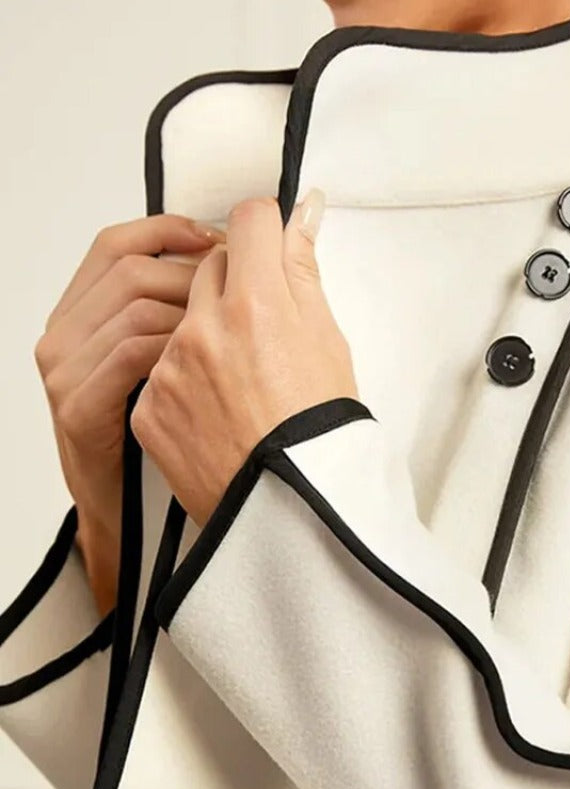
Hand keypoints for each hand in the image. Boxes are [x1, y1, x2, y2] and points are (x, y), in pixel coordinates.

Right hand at [34, 213, 226, 613]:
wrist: (132, 511)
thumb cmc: (159, 432)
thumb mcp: (167, 358)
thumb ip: (183, 305)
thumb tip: (229, 253)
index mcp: (83, 313)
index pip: (117, 245)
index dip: (169, 232)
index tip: (216, 237)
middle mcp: (65, 333)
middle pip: (131, 269)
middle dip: (194, 272)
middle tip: (241, 288)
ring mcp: (66, 370)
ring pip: (136, 307)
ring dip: (194, 311)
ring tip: (233, 330)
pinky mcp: (78, 406)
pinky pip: (132, 353)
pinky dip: (178, 347)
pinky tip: (209, 359)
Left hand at [130, 189, 358, 529]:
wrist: (294, 506)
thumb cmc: (322, 428)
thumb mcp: (328, 341)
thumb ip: (303, 271)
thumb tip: (301, 214)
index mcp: (258, 304)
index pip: (249, 223)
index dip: (265, 229)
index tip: (270, 245)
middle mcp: (203, 328)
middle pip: (209, 266)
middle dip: (236, 283)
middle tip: (264, 327)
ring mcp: (170, 368)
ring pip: (182, 318)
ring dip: (207, 332)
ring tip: (242, 380)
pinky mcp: (149, 405)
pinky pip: (163, 367)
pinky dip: (185, 378)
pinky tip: (217, 409)